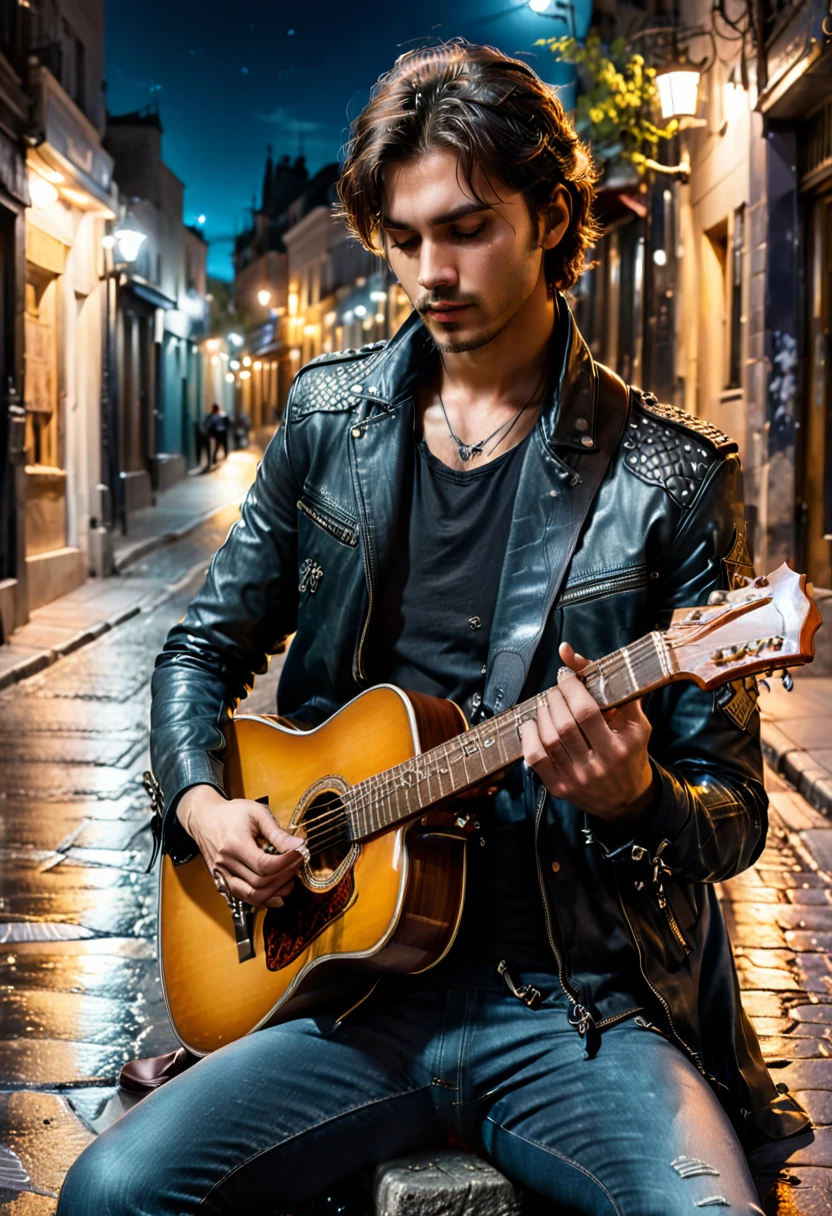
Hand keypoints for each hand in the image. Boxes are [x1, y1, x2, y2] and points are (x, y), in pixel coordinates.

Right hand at [177, 784, 306, 907]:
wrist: (204, 818)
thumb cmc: (230, 813)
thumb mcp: (256, 814)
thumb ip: (277, 832)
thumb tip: (298, 845)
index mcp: (234, 844)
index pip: (264, 865)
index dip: (286, 864)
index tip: (299, 855)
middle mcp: (225, 863)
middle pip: (259, 882)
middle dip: (284, 877)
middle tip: (298, 865)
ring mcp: (222, 875)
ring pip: (251, 895)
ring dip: (275, 892)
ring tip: (290, 880)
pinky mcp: (222, 881)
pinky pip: (243, 897)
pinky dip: (262, 899)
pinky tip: (276, 894)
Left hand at [520, 643, 654, 823]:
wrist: (628, 800)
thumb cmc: (631, 753)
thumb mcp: (635, 723)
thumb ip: (612, 688)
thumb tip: (571, 654)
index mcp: (620, 747)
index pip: (587, 711)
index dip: (570, 688)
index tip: (566, 675)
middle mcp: (598, 765)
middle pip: (564, 724)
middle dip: (555, 698)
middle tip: (556, 689)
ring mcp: (577, 779)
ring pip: (548, 739)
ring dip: (542, 713)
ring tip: (547, 704)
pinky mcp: (560, 788)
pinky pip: (535, 759)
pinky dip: (529, 736)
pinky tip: (534, 724)